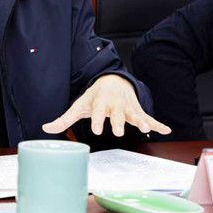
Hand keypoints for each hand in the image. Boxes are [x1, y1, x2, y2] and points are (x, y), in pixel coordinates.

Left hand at [42, 75, 170, 136]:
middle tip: (119, 131)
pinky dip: (157, 123)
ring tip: (145, 128)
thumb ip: (63, 120)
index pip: (98, 112)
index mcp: (100, 102)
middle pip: (117, 114)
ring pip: (134, 114)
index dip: (98, 120)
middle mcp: (115, 104)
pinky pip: (149, 117)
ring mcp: (128, 107)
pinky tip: (167, 129)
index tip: (98, 130)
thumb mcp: (78, 105)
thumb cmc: (94, 97)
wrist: (112, 80)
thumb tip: (45, 128)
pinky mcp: (137, 111)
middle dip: (118, 122)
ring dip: (140, 121)